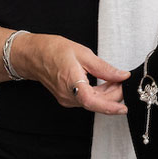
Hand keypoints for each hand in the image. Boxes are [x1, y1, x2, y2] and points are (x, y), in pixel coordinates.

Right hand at [12, 33, 129, 114]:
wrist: (34, 54)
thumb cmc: (53, 50)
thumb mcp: (83, 54)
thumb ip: (104, 68)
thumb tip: (121, 76)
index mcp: (71, 83)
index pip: (92, 102)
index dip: (109, 107)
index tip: (123, 108)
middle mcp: (68, 96)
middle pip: (96, 103)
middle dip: (113, 95)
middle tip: (123, 81)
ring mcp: (67, 99)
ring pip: (93, 102)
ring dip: (107, 94)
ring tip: (116, 80)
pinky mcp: (67, 98)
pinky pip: (87, 100)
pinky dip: (99, 94)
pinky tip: (105, 84)